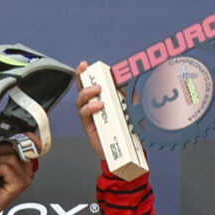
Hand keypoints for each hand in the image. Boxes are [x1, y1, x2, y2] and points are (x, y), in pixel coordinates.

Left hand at [0, 140, 38, 214]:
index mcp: (23, 165)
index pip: (31, 143)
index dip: (22, 137)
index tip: (7, 138)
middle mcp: (27, 171)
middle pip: (19, 148)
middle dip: (0, 149)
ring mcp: (25, 177)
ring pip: (11, 158)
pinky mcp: (20, 183)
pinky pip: (5, 168)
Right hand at [75, 60, 146, 177]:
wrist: (128, 150)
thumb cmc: (130, 129)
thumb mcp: (134, 107)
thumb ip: (130, 94)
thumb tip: (127, 80)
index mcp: (105, 97)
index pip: (94, 82)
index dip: (88, 72)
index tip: (86, 64)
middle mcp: (96, 104)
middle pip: (82, 88)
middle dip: (80, 76)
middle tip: (84, 69)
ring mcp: (92, 115)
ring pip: (81, 100)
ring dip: (87, 92)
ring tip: (97, 90)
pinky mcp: (90, 126)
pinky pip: (84, 114)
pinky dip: (90, 108)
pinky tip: (99, 105)